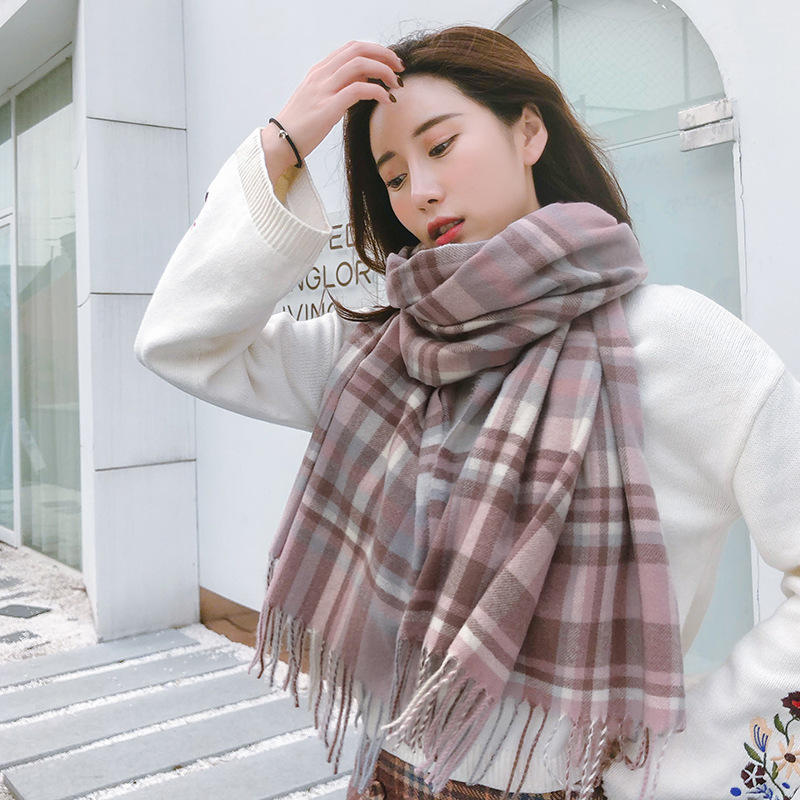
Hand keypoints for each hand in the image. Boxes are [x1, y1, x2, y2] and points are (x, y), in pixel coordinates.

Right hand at [262, 40, 404, 182]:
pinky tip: (387, 100)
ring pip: (360, 65)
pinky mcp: (328, 107)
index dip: (375, 50)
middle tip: (400, 68)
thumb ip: (340, 87)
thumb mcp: (320, 100)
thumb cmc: (301, 127)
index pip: (352, 48)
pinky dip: (378, 91)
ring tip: (396, 85)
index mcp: (319, 71)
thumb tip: (365, 80)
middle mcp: (321, 75)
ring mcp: (323, 89)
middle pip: (358, 50)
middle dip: (384, 55)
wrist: (279, 143)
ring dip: (384, 71)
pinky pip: (359, 90)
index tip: (391, 62)